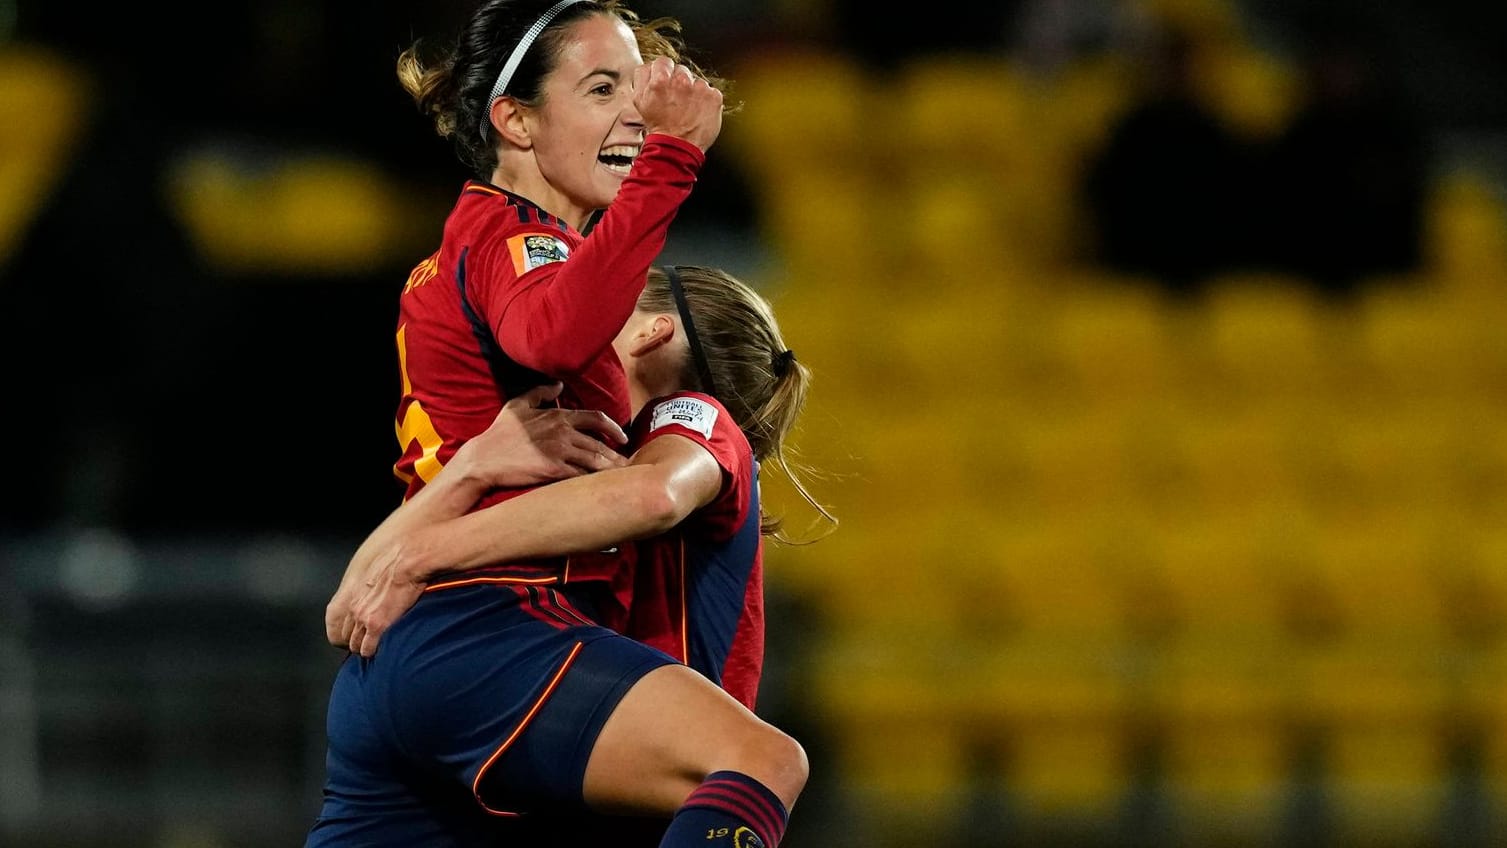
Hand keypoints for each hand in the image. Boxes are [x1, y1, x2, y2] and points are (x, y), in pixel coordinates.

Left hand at [345, 550, 425, 658]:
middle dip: (356, 642)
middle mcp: (354, 609)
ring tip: (377, 647)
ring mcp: (364, 619)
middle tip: (369, 643)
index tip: (360, 633)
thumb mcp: (377, 574)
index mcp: (353, 596)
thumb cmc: (398, 563)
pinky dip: (373, 652)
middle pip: (345, 637)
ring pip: (355, 646)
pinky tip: (382, 648)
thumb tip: (379, 592)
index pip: (339, 623)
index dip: (351, 631)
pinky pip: (368, 649)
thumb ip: (372, 587)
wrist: (407, 561)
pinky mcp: (377, 626)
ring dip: (365, 648)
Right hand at [452, 382, 628, 487]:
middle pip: (599, 443)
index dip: (614, 428)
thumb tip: (559, 385)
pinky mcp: (553, 470)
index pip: (596, 419)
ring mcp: (559, 451)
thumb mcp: (518, 405)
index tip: (623, 437)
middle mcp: (562, 432)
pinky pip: (580, 475)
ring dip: (610, 468)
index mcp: (558, 416)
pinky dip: (593, 480)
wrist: (484, 459)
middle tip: (629, 463)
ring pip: (594, 460)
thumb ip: (540, 392)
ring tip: (622, 476)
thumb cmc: (499, 433)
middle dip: (616, 454)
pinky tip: (601, 485)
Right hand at [634, 56, 723, 152]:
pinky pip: (710, 91)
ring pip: (696, 81)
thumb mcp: (639, 101)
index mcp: (661, 80)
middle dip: (678, 82)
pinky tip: (698, 112)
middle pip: (681, 70)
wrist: (678, 147)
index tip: (665, 83)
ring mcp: (700, 88)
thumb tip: (650, 66)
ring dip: (693, 92)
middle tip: (675, 101)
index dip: (663, 72)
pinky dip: (706, 101)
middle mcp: (681, 81)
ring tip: (687, 109)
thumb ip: (642, 77)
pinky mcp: (714, 97)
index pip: (663, 61)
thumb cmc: (659, 127)